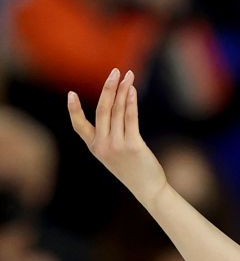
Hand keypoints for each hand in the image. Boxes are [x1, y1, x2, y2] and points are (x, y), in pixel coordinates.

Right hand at [68, 68, 167, 206]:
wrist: (148, 189)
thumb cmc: (133, 169)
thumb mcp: (114, 154)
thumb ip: (110, 135)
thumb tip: (116, 107)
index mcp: (95, 147)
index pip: (79, 126)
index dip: (74, 110)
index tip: (71, 94)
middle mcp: (103, 145)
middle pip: (102, 110)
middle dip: (108, 89)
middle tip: (114, 71)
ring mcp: (117, 146)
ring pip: (117, 111)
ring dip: (122, 91)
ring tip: (127, 75)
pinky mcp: (133, 146)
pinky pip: (130, 118)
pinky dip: (130, 102)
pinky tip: (132, 90)